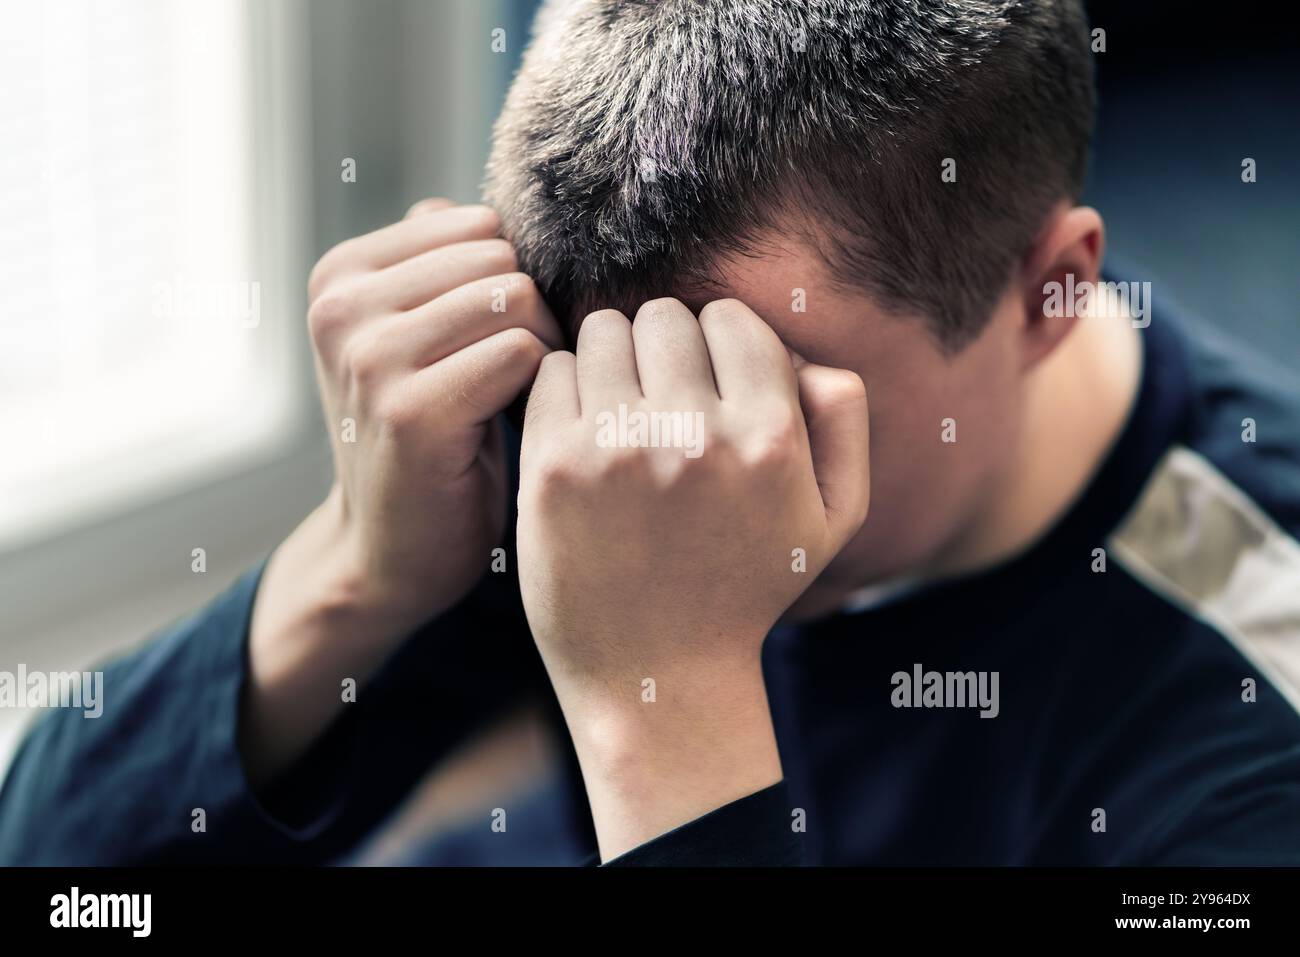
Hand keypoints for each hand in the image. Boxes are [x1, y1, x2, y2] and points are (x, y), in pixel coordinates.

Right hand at [243, 200, 561, 782]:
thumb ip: (442, 267)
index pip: (479, 225)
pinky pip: (521, 354)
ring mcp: (369, 356)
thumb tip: (495, 205)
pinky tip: (525, 426)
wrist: (391, 553)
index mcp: (342, 274)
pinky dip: (543, 389)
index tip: (505, 341)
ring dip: (546, 352)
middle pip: (501, 259)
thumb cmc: (432, 440)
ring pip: (516, 299)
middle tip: (526, 378)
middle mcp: (343, 305)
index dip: (516, 282)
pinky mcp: (410, 411)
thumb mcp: (420, 340)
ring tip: (526, 400)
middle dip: (536, 315)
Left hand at [517, 297, 868, 858]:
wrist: (658, 677)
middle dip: (665, 346)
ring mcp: (619, 449)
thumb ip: (843, 421)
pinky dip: (566, 389)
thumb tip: (806, 352)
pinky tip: (583, 433)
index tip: (706, 382)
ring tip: (620, 411)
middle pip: (666, 316)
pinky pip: (553, 371)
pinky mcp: (554, 467)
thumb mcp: (833, 519)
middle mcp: (696, 436)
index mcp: (770, 440)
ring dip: (614, 359)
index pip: (733, 320)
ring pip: (606, 331)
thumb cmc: (747, 590)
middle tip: (660, 396)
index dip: (719, 342)